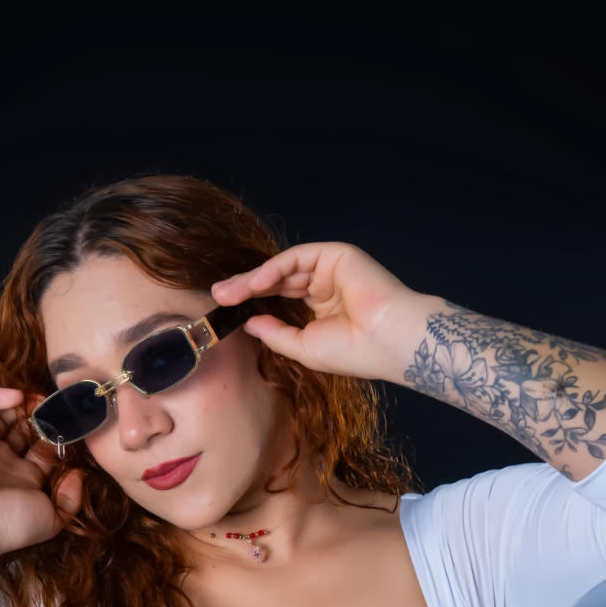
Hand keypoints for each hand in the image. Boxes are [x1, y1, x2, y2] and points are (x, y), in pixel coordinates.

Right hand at [0, 388, 85, 561]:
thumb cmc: (12, 524)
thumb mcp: (53, 519)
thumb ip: (71, 499)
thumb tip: (79, 474)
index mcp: (25, 477)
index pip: (44, 448)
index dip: (57, 435)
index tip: (72, 425)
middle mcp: (6, 459)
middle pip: (24, 428)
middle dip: (41, 416)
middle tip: (56, 406)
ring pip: (4, 414)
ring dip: (22, 404)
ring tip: (39, 399)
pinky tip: (17, 397)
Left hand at [211, 242, 417, 382]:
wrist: (388, 341)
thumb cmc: (354, 352)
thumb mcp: (303, 347)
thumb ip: (275, 333)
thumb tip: (248, 323)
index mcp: (321, 309)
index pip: (280, 300)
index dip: (253, 302)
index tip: (225, 311)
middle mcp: (325, 286)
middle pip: (277, 281)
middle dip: (245, 288)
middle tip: (218, 296)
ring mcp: (330, 269)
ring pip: (283, 269)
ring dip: (252, 279)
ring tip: (226, 292)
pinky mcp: (335, 255)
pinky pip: (296, 258)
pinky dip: (273, 269)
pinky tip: (254, 283)